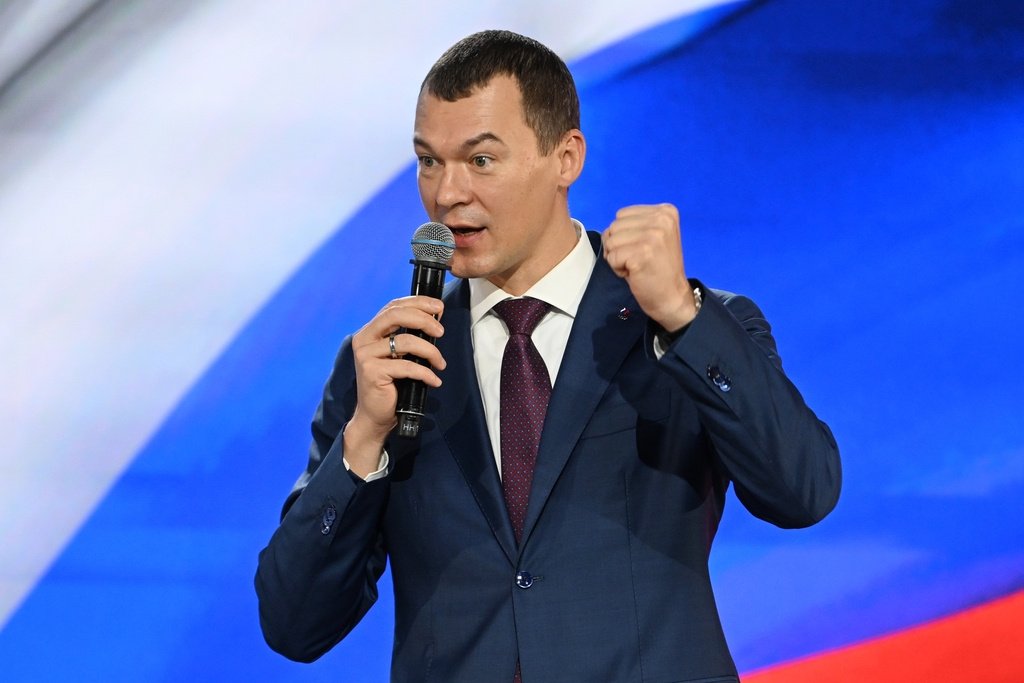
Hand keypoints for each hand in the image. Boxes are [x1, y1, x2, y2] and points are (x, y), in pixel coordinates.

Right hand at [344, 295, 445, 475]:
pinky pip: (408, 367)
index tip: (439, 307)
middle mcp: (364, 339)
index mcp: (370, 331)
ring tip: (440, 364)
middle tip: (441, 332)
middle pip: (396, 315)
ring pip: (406, 342)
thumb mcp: (399, 355)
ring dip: (430, 352)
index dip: (417, 303)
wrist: (374, 415)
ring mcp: (366, 355)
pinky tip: (434, 381)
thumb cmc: (391, 384)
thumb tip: (435, 319)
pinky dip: (426, 374)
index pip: (393, 306)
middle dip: (424, 319)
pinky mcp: (372, 372)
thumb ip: (408, 336)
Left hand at [602, 203, 697, 332]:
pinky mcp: (642, 252)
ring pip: (610, 240)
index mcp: (665, 211)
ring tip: (636, 265)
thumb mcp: (653, 236)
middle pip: (614, 226)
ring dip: (617, 257)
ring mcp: (653, 235)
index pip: (622, 214)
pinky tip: (634, 273)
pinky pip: (612, 257)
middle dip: (619, 246)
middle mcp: (661, 219)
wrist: (672, 296)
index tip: (642, 248)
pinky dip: (617, 269)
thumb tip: (608, 230)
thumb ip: (635, 225)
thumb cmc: (658, 268)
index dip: (624, 234)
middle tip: (638, 259)